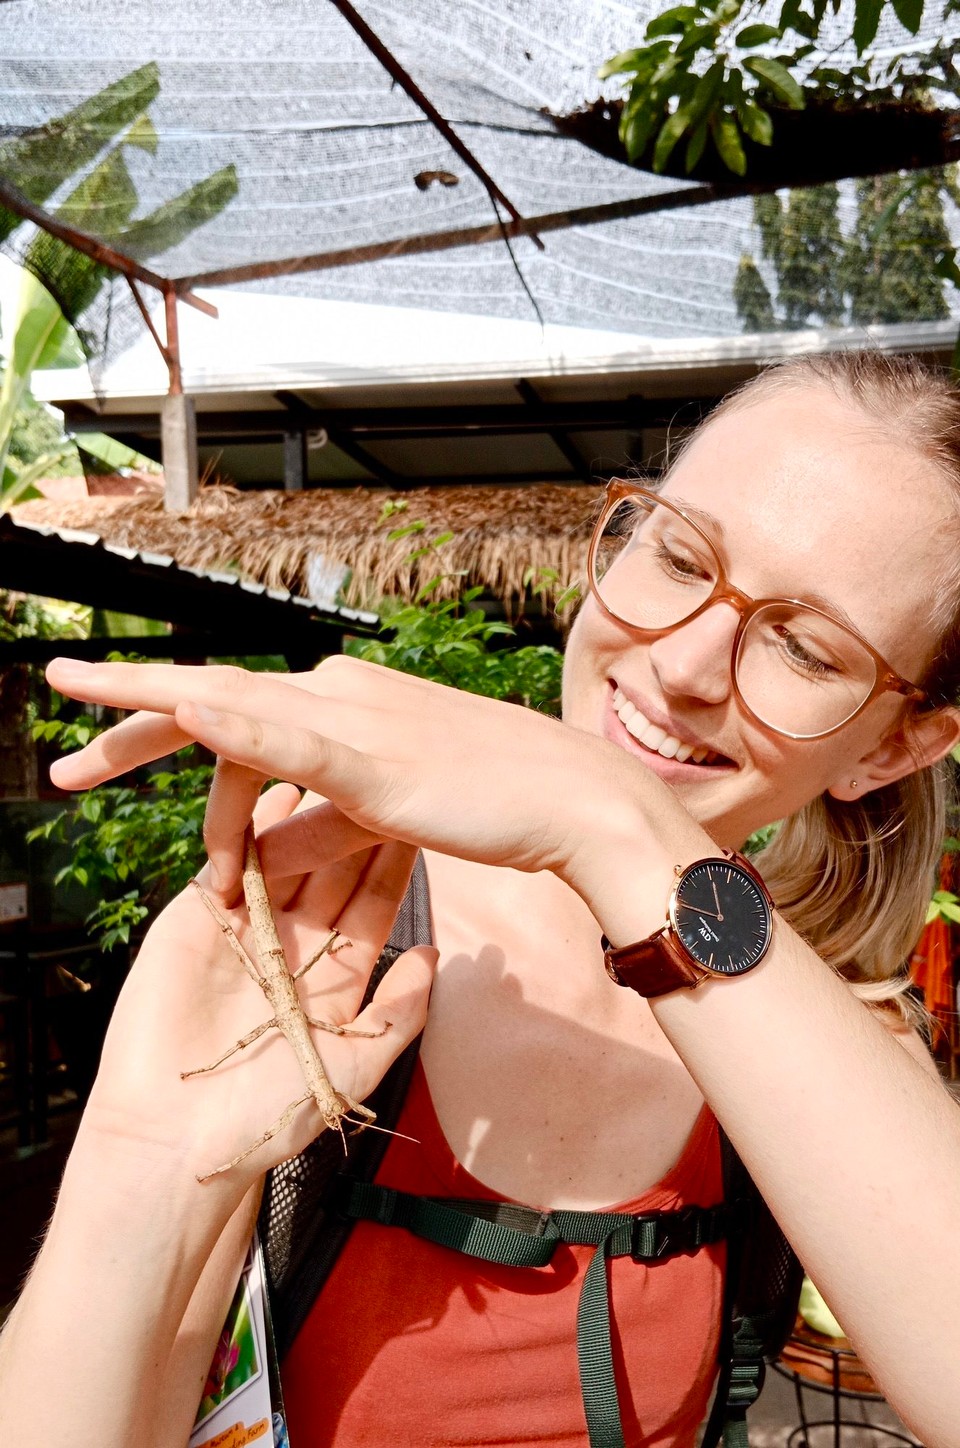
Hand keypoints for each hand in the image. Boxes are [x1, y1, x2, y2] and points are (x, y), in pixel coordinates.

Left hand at [46, 657, 709, 893]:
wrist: (571, 801)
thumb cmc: (492, 806)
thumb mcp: (382, 818)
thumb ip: (318, 824)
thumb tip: (262, 850)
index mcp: (340, 702)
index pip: (233, 712)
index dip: (161, 731)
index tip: (108, 756)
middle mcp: (336, 692)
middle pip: (211, 701)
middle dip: (126, 721)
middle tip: (63, 760)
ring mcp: (353, 717)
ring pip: (229, 705)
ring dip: (144, 705)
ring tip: (74, 708)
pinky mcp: (372, 756)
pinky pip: (290, 737)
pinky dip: (231, 722)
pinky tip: (180, 708)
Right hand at [80, 772, 436, 1191]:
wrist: (178, 1139)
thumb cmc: (268, 1116)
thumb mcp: (353, 1065)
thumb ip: (399, 1011)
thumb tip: (434, 952)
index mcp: (334, 975)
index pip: (371, 905)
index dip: (393, 865)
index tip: (421, 822)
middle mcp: (293, 945)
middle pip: (331, 871)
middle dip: (356, 827)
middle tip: (382, 776)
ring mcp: (244, 929)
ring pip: (283, 859)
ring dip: (307, 818)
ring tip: (334, 770)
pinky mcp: (196, 921)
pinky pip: (225, 865)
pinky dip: (248, 829)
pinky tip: (273, 793)